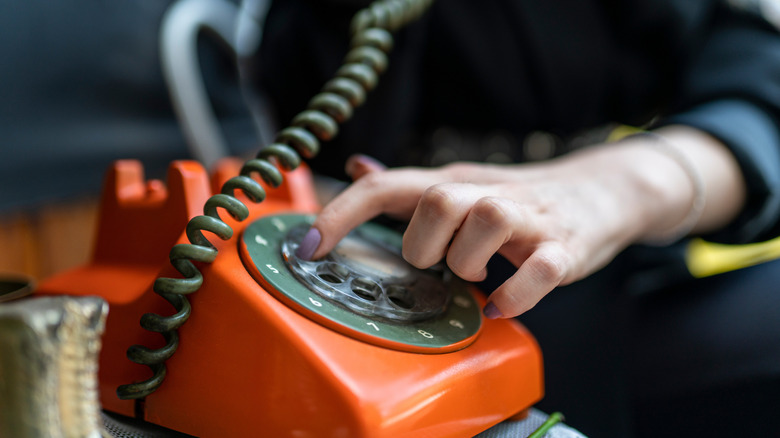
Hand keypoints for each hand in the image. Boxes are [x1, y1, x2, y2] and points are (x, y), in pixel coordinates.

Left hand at [297, 127, 744, 317]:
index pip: (387, 186)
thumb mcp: (462, 186)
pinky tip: (504, 303)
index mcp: (455, 184)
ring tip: (476, 276)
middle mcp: (487, 193)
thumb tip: (359, 167)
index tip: (306, 247)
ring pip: (485, 222)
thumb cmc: (521, 199)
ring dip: (470, 262)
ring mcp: (530, 219)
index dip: (341, 214)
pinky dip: (516, 294)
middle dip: (423, 244)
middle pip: (436, 200)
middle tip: (438, 264)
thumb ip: (411, 187)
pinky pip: (539, 269)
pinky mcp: (565, 248)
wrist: (603, 191)